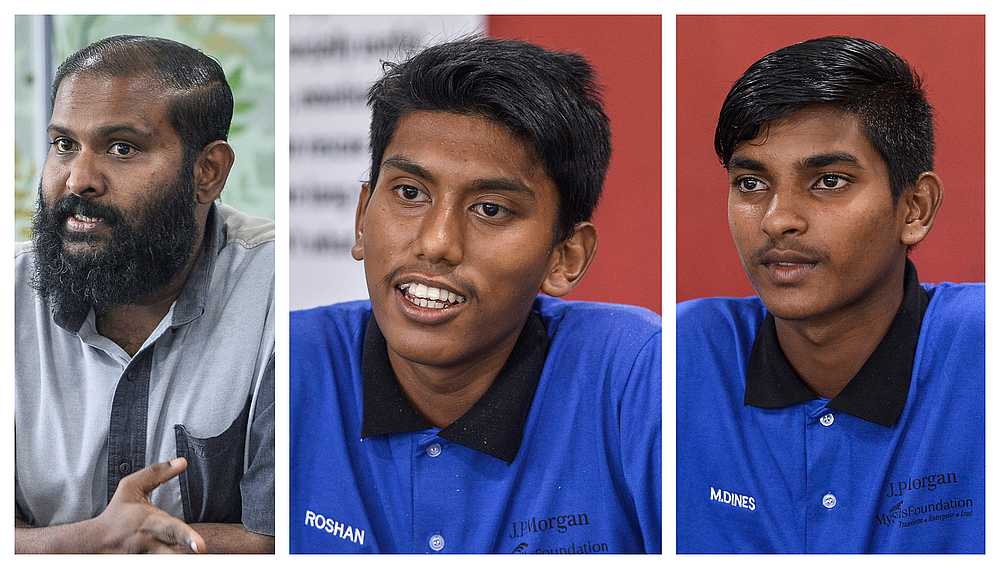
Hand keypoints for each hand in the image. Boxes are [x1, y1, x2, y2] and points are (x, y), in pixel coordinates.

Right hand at [88, 457, 206, 552]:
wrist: (94, 541)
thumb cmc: (116, 512)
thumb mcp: (131, 487)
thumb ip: (158, 473)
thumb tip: (183, 461)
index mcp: (149, 522)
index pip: (171, 530)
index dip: (186, 537)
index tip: (201, 546)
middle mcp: (150, 543)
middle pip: (171, 552)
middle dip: (187, 552)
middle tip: (202, 551)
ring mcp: (147, 557)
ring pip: (168, 559)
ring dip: (181, 558)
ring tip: (198, 561)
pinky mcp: (143, 563)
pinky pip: (163, 561)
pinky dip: (172, 558)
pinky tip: (186, 560)